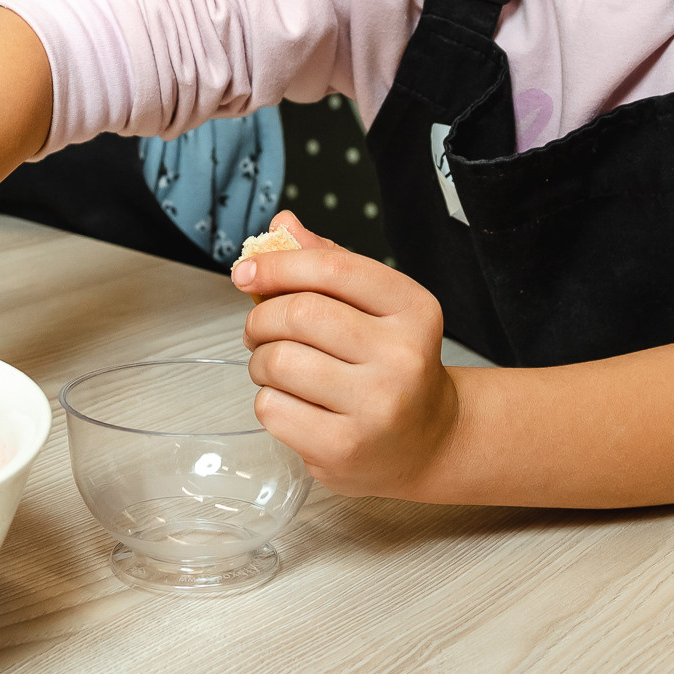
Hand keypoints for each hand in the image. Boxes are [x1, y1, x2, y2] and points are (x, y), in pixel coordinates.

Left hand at [232, 211, 458, 497]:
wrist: (429, 440)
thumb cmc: (393, 365)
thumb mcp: (377, 308)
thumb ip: (331, 263)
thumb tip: (283, 225)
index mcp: (413, 308)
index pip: (331, 268)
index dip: (277, 264)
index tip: (245, 271)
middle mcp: (403, 356)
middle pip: (299, 314)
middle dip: (260, 318)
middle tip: (258, 329)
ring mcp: (375, 406)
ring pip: (279, 362)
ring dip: (260, 360)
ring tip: (274, 366)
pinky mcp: (345, 447)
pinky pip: (273, 408)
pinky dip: (268, 400)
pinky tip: (292, 401)